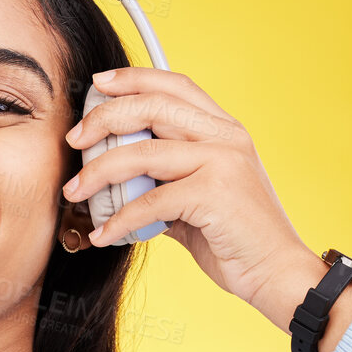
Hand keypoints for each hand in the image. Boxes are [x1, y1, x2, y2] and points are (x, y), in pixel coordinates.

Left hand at [60, 67, 319, 323]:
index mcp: (224, 130)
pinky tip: (102, 235)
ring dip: (98, 172)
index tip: (98, 83)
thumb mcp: (199, 199)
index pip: (175, 85)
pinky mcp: (214, 193)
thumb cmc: (237, 240)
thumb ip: (165, 182)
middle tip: (75, 139)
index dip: (134, 78)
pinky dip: (119, 220)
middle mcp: (226, 137)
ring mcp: (222, 162)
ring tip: (74, 191)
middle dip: (104, 118)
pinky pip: (149, 202)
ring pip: (142, 152)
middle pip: (152, 106)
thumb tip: (118, 184)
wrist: (276, 273)